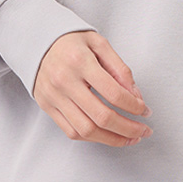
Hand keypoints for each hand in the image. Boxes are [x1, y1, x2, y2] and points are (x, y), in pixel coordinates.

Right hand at [32, 30, 153, 147]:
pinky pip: (71, 132)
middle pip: (102, 116)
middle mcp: (65, 81)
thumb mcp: (99, 44)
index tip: (145, 110)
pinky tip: (107, 135)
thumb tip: (135, 95)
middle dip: (128, 129)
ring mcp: (54, 97)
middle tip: (143, 131)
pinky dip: (92, 138)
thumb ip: (120, 69)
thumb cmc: (71, 41)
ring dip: (112, 139)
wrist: (38, 42)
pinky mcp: (48, 107)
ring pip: (86, 130)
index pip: (113, 93)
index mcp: (81, 62)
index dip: (134, 106)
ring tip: (129, 138)